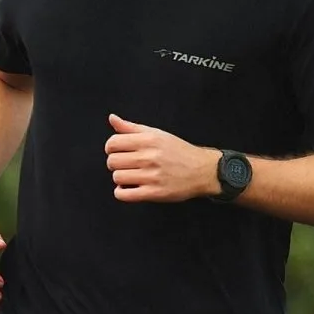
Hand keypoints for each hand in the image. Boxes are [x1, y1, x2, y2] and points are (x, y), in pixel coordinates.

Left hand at [104, 114, 218, 202]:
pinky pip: (124, 195)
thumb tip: (112, 118)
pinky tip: (128, 188)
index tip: (119, 151)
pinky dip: (121, 192)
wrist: (202, 170)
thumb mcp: (157, 134)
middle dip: (115, 163)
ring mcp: (152, 176)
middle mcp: (149, 157)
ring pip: (117, 178)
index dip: (111, 148)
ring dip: (120, 178)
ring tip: (131, 176)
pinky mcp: (154, 193)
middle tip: (126, 164)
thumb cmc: (178, 151)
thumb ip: (131, 127)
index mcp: (148, 140)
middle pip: (112, 161)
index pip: (113, 143)